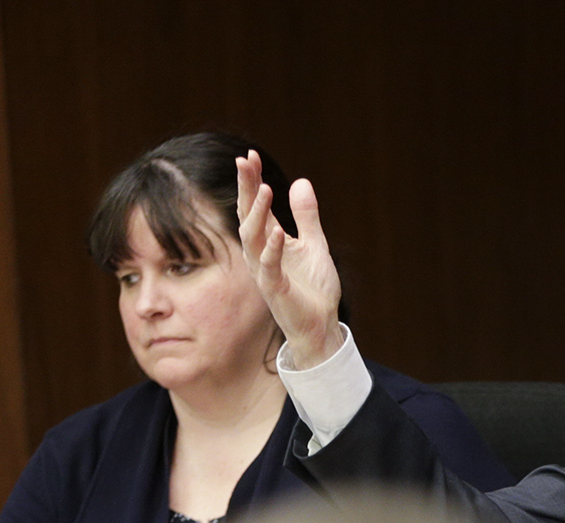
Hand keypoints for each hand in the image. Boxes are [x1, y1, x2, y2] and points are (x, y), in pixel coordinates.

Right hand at [235, 150, 343, 367]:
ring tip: (265, 190)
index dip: (252, 181)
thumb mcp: (314, 244)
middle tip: (244, 162)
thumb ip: (306, 216)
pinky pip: (269, 267)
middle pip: (247, 214)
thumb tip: (301, 182)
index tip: (249, 156)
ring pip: (252, 238)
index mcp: (270, 240)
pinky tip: (279, 232)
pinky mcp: (274, 289)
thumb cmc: (313, 288)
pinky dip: (273, 249)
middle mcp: (261, 252)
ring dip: (258, 213)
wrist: (320, 324)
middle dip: (246, 188)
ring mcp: (265, 270)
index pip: (256, 205)